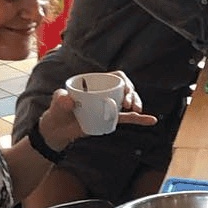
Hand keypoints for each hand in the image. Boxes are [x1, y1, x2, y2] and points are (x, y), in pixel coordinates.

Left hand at [38, 70, 157, 147]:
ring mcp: (109, 106)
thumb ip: (60, 99)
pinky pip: (127, 118)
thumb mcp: (56, 102)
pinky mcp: (110, 119)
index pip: (115, 77)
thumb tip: (69, 100)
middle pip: (125, 89)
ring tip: (136, 110)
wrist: (57, 130)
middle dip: (132, 94)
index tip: (126, 90)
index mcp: (96, 83)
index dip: (124, 82)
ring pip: (128, 102)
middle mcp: (105, 93)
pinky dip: (139, 120)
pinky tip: (151, 120)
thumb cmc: (58, 112)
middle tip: (128, 104)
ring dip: (136, 103)